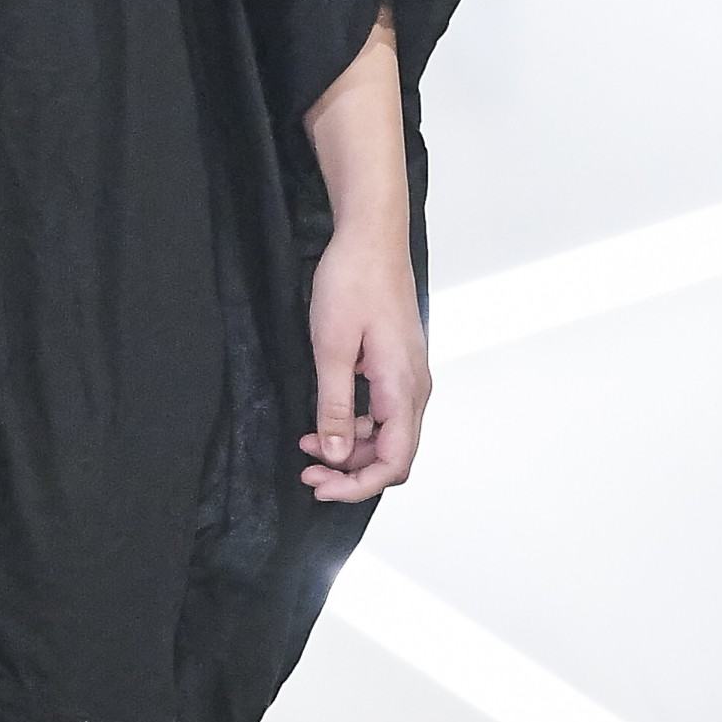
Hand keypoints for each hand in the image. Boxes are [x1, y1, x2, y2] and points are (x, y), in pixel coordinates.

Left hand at [301, 232, 429, 503]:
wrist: (371, 236)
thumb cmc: (353, 281)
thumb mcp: (332, 348)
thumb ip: (334, 407)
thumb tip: (336, 455)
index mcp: (402, 387)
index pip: (395, 461)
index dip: (358, 485)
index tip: (321, 485)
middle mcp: (414, 387)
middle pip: (394, 454)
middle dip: (352, 472)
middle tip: (308, 471)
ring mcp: (408, 376)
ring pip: (388, 435)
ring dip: (351, 448)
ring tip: (307, 446)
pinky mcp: (397, 365)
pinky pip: (382, 411)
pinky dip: (354, 423)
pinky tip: (323, 418)